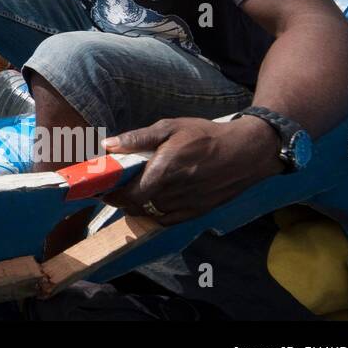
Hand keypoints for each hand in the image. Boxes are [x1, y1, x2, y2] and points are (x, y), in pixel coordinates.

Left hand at [101, 116, 283, 224]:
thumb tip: (108, 145)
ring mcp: (187, 205)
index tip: (101, 189)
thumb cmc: (206, 136)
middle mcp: (174, 192)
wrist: (246, 152)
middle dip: (120, 200)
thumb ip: (137, 138)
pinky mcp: (198, 212)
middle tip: (113, 189)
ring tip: (131, 192)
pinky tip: (152, 200)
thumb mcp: (170, 127)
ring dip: (137, 206)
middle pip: (137, 206)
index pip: (129, 193)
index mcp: (164, 171)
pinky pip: (168, 219)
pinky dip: (155, 213)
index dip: (111, 194)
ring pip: (151, 214)